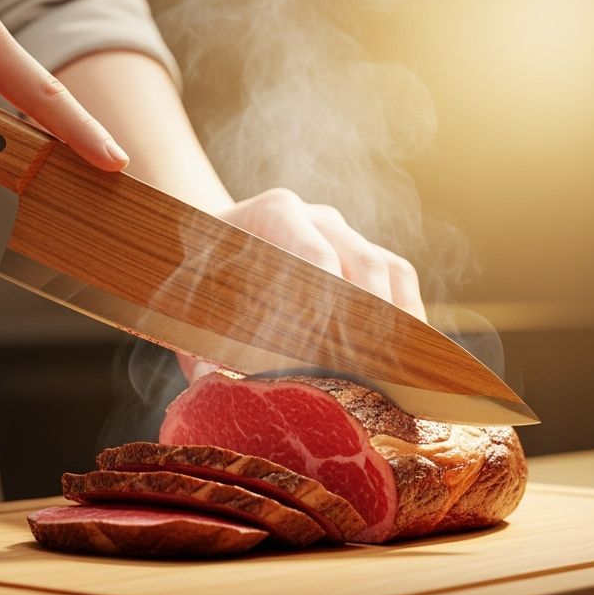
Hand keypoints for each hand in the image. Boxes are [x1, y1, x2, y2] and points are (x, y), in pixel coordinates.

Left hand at [179, 187, 426, 380]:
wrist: (211, 238)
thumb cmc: (198, 274)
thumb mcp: (186, 299)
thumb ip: (198, 335)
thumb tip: (211, 381)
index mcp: (274, 213)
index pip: (316, 257)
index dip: (330, 306)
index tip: (331, 353)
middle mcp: (316, 216)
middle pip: (361, 262)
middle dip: (369, 320)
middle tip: (372, 371)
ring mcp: (344, 232)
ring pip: (387, 268)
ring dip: (397, 320)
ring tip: (400, 368)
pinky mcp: (361, 251)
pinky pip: (398, 275)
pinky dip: (407, 312)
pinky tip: (406, 353)